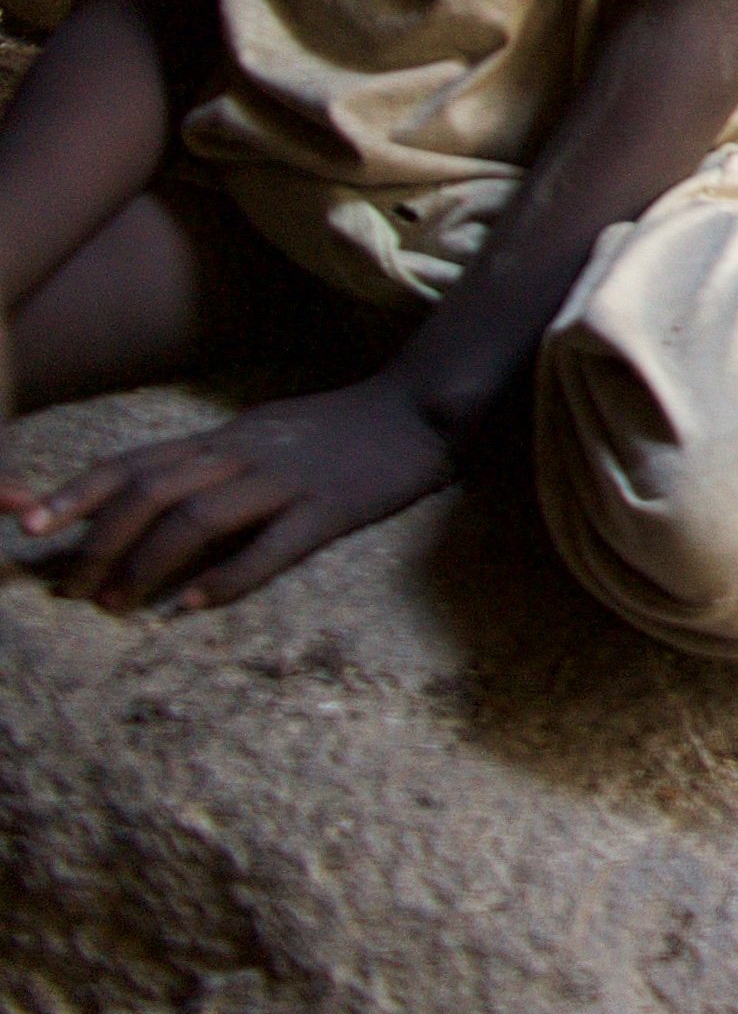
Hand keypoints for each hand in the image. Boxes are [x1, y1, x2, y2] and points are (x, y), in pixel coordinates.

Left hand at [3, 374, 457, 613]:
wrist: (422, 408)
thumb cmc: (340, 428)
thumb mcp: (263, 433)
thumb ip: (211, 464)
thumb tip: (149, 501)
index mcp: (225, 438)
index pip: (136, 463)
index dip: (78, 494)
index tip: (31, 529)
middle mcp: (244, 454)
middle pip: (153, 493)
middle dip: (102, 543)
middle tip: (76, 591)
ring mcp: (287, 480)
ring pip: (199, 517)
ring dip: (149, 564)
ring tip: (120, 605)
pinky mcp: (331, 508)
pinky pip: (273, 545)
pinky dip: (230, 576)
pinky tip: (198, 605)